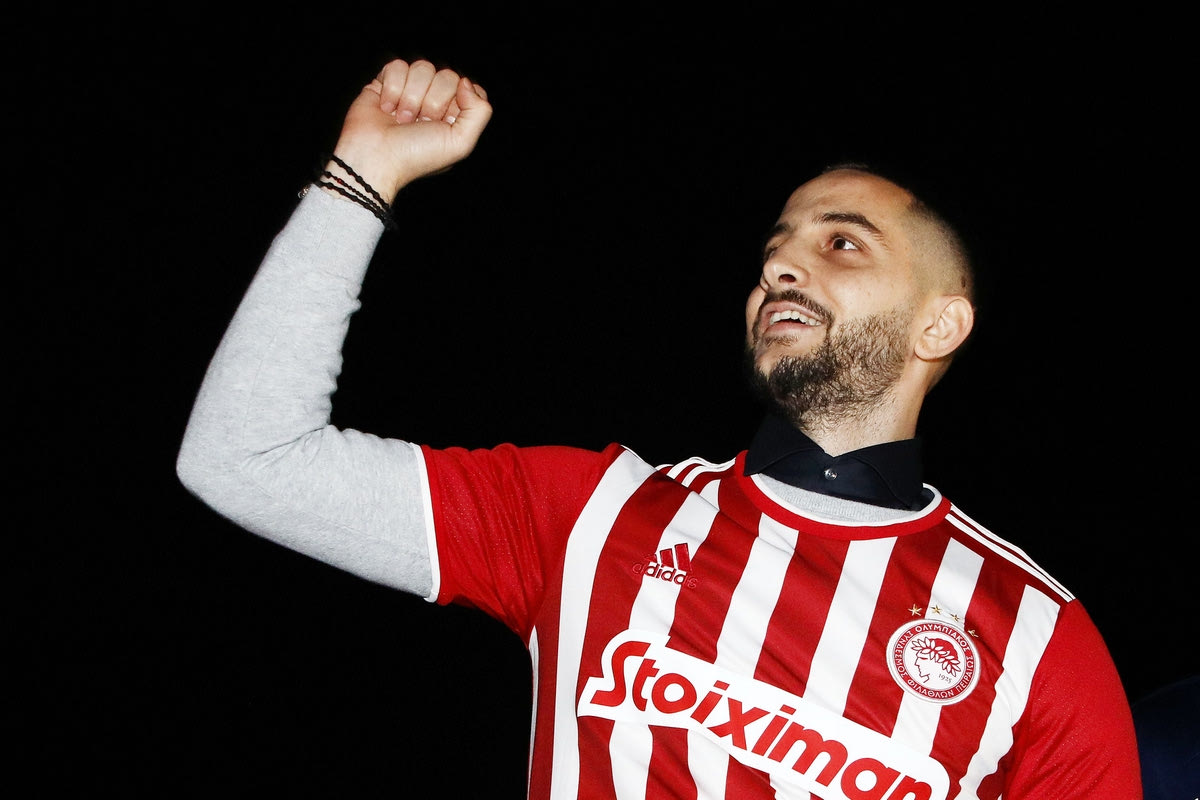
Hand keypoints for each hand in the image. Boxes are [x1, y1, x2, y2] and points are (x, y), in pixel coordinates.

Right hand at [327, 59, 492, 202]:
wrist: (375, 157)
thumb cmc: (417, 156)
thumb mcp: (461, 143)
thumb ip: (480, 112)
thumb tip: (466, 82)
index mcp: (454, 117)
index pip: (468, 88)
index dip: (458, 100)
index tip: (445, 120)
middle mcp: (433, 103)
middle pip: (447, 75)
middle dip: (432, 101)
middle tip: (419, 123)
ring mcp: (409, 92)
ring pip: (422, 67)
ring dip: (411, 97)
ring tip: (401, 119)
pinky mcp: (385, 83)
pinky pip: (398, 66)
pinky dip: (392, 88)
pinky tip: (386, 108)